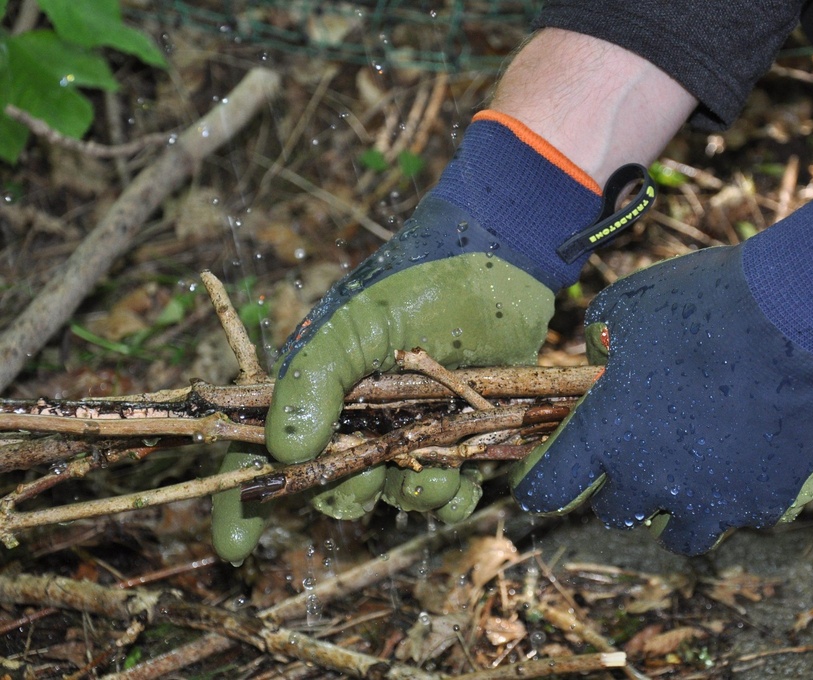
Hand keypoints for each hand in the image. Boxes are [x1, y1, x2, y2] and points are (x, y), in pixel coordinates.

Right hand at [208, 110, 605, 562]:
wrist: (496, 266)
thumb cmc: (415, 287)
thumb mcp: (353, 326)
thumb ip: (313, 382)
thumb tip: (284, 452)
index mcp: (315, 390)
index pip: (262, 451)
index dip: (243, 501)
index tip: (237, 545)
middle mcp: (356, 418)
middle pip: (333, 485)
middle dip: (350, 492)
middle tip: (369, 476)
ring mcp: (406, 429)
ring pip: (394, 494)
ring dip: (413, 495)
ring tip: (439, 473)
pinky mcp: (454, 434)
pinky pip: (448, 490)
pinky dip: (455, 495)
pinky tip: (467, 479)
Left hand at [511, 244, 812, 553]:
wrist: (802, 319)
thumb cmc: (706, 303)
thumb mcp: (626, 307)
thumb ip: (599, 345)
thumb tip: (599, 363)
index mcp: (605, 436)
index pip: (548, 488)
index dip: (539, 486)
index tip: (541, 484)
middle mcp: (649, 480)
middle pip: (615, 513)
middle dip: (617, 488)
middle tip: (632, 459)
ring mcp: (708, 499)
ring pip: (676, 533)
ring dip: (672, 511)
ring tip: (685, 478)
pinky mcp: (762, 502)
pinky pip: (737, 515)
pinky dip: (733, 497)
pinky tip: (741, 463)